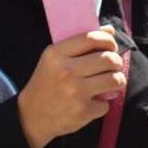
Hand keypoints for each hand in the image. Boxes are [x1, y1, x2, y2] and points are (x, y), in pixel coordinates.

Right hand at [17, 25, 125, 147]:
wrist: (30, 117)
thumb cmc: (47, 83)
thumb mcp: (55, 60)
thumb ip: (81, 43)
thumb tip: (110, 30)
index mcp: (56, 54)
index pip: (92, 38)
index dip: (109, 41)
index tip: (111, 47)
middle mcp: (66, 71)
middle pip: (109, 59)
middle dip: (117, 63)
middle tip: (112, 67)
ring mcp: (75, 92)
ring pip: (115, 80)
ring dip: (117, 81)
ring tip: (109, 83)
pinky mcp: (82, 111)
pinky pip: (107, 103)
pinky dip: (103, 104)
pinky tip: (91, 103)